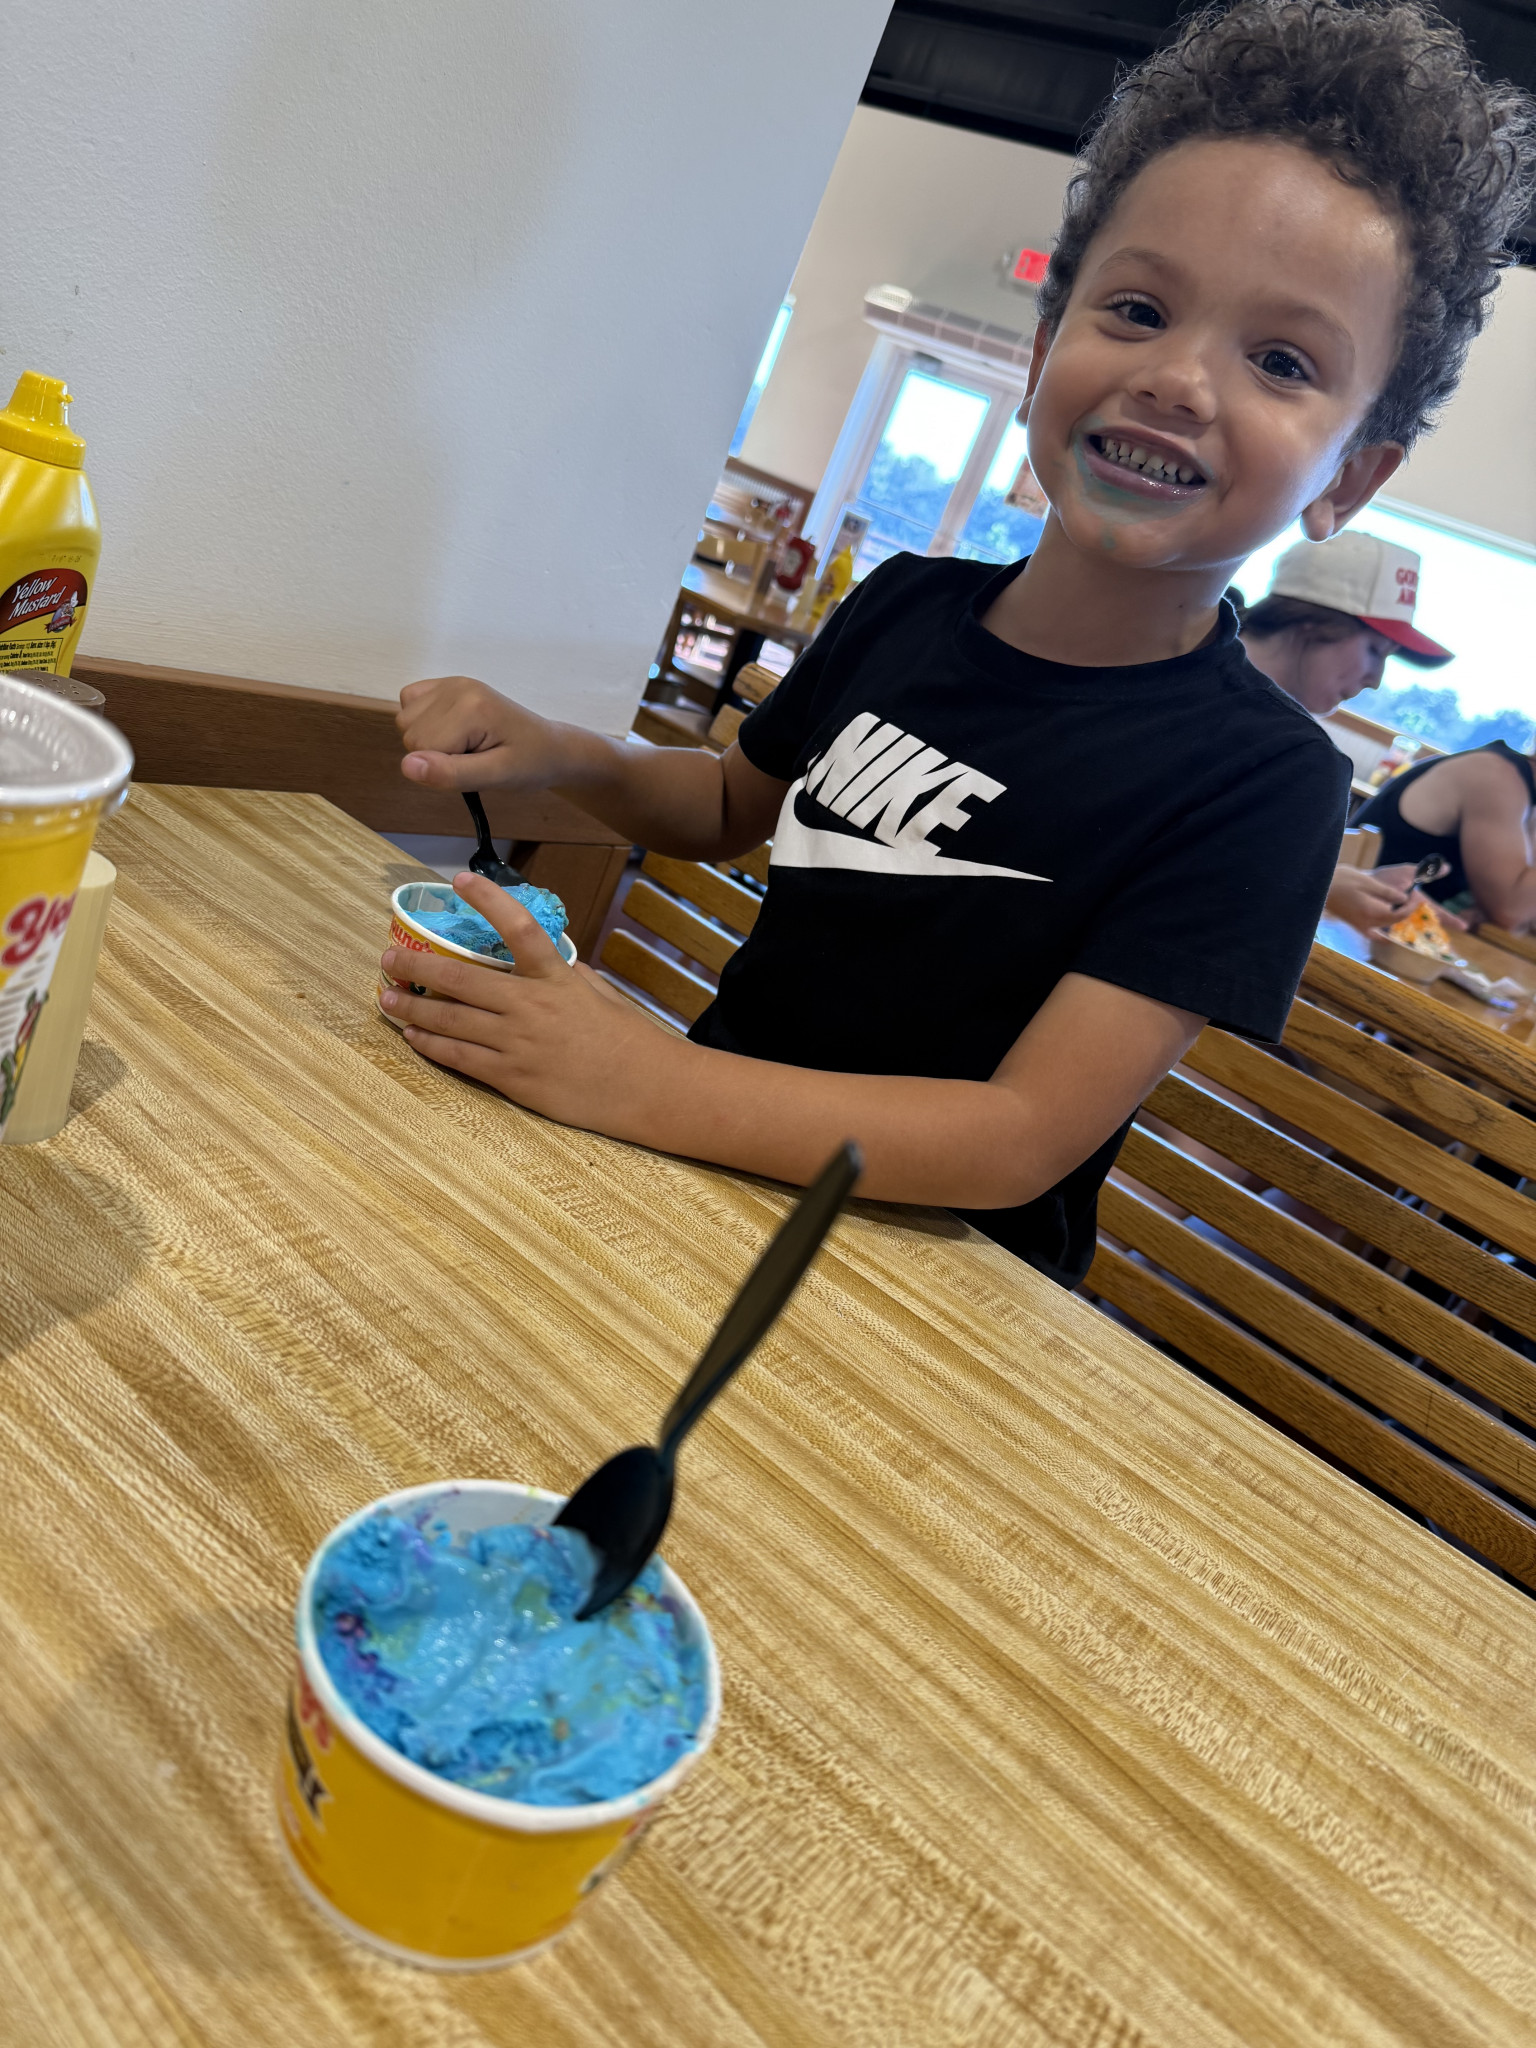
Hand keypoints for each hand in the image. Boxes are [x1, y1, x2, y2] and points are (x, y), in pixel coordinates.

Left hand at [378, 871, 667, 1123]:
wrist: (647, 1088)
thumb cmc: (628, 1038)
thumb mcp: (599, 993)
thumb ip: (564, 975)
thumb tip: (541, 962)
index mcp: (555, 978)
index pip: (519, 928)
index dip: (488, 900)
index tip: (460, 880)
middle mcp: (531, 1006)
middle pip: (460, 979)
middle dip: (417, 967)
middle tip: (389, 958)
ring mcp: (518, 1044)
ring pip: (450, 1021)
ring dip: (412, 1008)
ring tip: (386, 998)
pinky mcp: (512, 1078)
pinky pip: (460, 1058)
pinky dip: (431, 1045)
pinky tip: (412, 1036)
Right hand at [397, 676, 570, 792]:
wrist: (549, 748)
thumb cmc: (529, 764)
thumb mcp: (496, 777)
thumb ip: (451, 773)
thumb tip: (407, 766)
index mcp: (470, 707)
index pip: (419, 749)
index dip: (442, 768)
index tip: (475, 766)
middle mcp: (457, 686)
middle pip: (410, 734)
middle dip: (436, 755)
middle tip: (473, 757)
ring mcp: (451, 682)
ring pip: (405, 721)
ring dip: (430, 741)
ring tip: (467, 745)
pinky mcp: (447, 684)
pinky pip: (409, 704)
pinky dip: (424, 722)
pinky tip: (453, 730)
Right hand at [1325, 861, 1415, 934]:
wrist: (1317, 887)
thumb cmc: (1342, 881)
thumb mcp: (1368, 882)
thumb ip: (1387, 893)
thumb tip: (1404, 899)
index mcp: (1374, 911)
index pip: (1400, 914)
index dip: (1412, 906)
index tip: (1417, 895)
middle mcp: (1368, 922)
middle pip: (1393, 920)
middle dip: (1405, 910)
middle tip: (1413, 897)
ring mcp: (1360, 925)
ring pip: (1384, 926)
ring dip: (1395, 918)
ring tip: (1402, 907)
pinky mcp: (1353, 924)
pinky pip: (1371, 933)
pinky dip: (1380, 935)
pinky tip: (1384, 937)